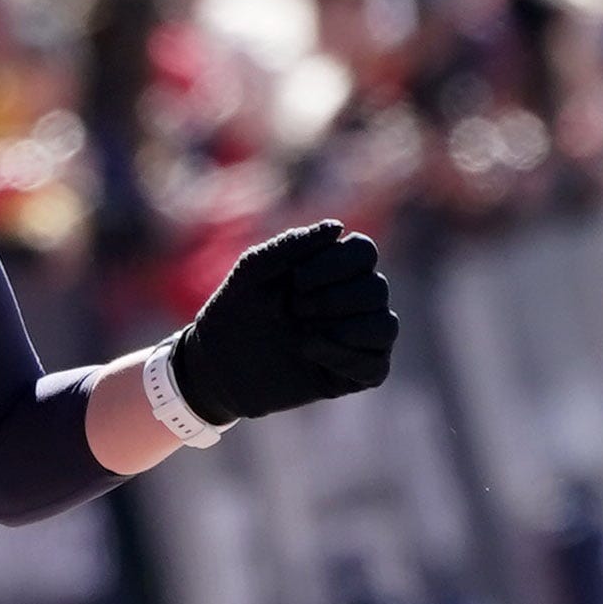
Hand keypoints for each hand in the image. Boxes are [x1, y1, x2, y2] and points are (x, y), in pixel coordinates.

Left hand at [168, 220, 398, 424]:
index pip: (364, 251)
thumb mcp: (254, 269)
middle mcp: (351, 302)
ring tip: (303, 334)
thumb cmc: (235, 309)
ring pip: (386, 327)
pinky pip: (377, 368)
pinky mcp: (349, 376)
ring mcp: (353, 340)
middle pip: (377, 289)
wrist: (216, 362)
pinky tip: (308, 353)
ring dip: (348, 328)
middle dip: (335, 298)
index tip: (296, 280)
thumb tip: (338, 227)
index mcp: (333, 269)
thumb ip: (292, 244)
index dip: (336, 263)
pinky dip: (347, 359)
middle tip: (294, 309)